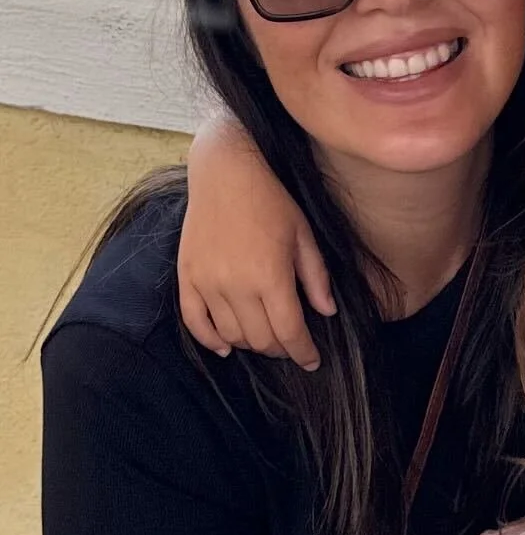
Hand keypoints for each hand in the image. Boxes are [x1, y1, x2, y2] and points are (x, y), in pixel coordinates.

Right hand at [178, 121, 334, 366]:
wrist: (225, 173)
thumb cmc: (271, 201)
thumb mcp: (303, 236)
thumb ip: (316, 277)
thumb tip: (327, 312)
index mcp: (270, 276)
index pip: (289, 332)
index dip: (304, 352)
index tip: (312, 361)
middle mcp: (236, 285)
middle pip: (260, 339)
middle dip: (281, 349)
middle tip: (292, 345)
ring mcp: (208, 282)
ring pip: (231, 335)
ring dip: (251, 344)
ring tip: (265, 338)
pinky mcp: (187, 277)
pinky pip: (194, 322)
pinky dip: (210, 340)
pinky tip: (226, 347)